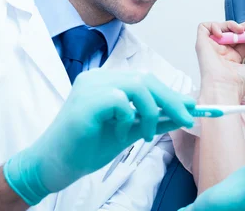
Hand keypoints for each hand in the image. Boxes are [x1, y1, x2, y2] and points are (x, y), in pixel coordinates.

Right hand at [3, 70, 194, 205]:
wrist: (53, 166)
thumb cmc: (86, 148)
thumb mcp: (127, 132)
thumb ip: (152, 120)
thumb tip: (181, 114)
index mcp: (105, 82)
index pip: (145, 80)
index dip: (170, 93)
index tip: (191, 107)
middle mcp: (98, 78)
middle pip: (146, 79)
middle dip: (171, 100)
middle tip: (187, 119)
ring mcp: (90, 86)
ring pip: (137, 86)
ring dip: (152, 111)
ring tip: (147, 135)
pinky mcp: (85, 101)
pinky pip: (120, 100)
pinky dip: (129, 117)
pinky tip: (120, 132)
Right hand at [196, 21, 244, 100]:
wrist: (225, 88)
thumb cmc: (239, 85)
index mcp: (233, 57)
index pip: (244, 39)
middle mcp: (222, 50)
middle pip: (234, 31)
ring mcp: (212, 46)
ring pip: (222, 26)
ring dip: (233, 24)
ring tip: (241, 30)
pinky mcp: (202, 43)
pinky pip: (205, 27)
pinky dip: (215, 26)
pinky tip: (222, 35)